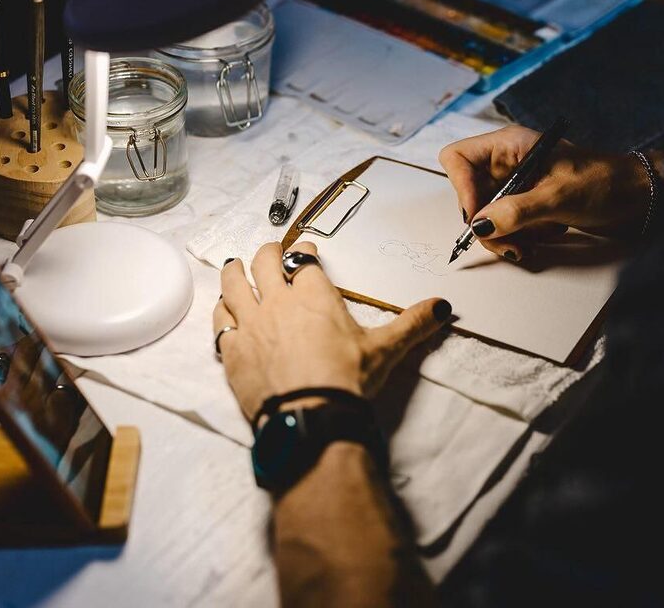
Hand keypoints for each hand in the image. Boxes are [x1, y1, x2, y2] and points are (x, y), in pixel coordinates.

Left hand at [213, 241, 450, 421]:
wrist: (311, 415)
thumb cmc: (347, 379)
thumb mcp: (385, 350)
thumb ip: (413, 324)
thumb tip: (442, 307)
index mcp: (314, 295)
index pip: (305, 260)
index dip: (304, 250)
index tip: (305, 249)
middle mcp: (277, 302)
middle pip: (264, 263)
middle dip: (268, 253)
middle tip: (270, 252)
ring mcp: (251, 325)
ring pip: (233, 286)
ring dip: (234, 273)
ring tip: (234, 266)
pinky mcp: (233, 352)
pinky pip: (220, 324)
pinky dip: (222, 314)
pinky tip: (223, 313)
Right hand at [439, 125, 661, 259]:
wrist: (638, 199)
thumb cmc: (605, 184)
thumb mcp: (559, 197)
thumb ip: (517, 211)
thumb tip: (480, 225)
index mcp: (510, 146)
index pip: (458, 159)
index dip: (462, 189)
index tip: (479, 217)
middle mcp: (507, 163)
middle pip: (468, 194)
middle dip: (485, 223)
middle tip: (508, 242)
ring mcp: (515, 186)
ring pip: (485, 216)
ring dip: (502, 237)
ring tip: (527, 246)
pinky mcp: (525, 206)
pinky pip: (504, 226)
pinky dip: (516, 239)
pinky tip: (539, 240)